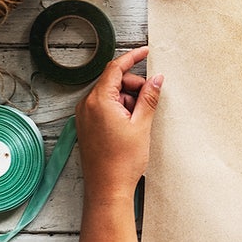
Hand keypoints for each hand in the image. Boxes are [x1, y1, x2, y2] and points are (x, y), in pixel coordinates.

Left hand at [74, 46, 162, 203]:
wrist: (107, 189)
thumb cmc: (122, 161)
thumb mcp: (142, 125)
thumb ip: (149, 97)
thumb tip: (156, 79)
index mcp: (99, 101)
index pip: (115, 68)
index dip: (132, 57)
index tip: (146, 52)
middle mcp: (87, 105)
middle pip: (114, 82)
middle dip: (134, 86)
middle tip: (151, 100)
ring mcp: (85, 116)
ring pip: (111, 95)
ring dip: (128, 100)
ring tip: (140, 121)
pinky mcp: (87, 126)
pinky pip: (104, 108)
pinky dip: (120, 110)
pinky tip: (131, 125)